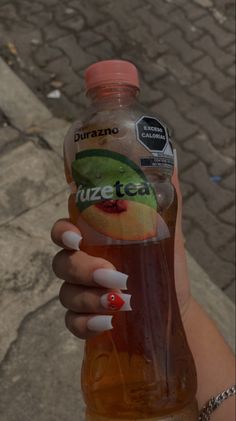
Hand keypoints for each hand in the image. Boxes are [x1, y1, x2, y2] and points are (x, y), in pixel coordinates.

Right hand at [51, 167, 190, 338]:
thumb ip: (164, 200)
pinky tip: (108, 323)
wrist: (173, 302)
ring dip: (89, 298)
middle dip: (84, 269)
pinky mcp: (86, 319)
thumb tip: (173, 160)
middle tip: (113, 275)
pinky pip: (73, 323)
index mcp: (94, 240)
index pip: (63, 231)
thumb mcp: (167, 232)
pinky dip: (86, 324)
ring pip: (66, 294)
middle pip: (61, 263)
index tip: (75, 237)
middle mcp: (82, 264)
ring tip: (123, 302)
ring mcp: (82, 293)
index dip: (61, 233)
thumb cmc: (164, 264)